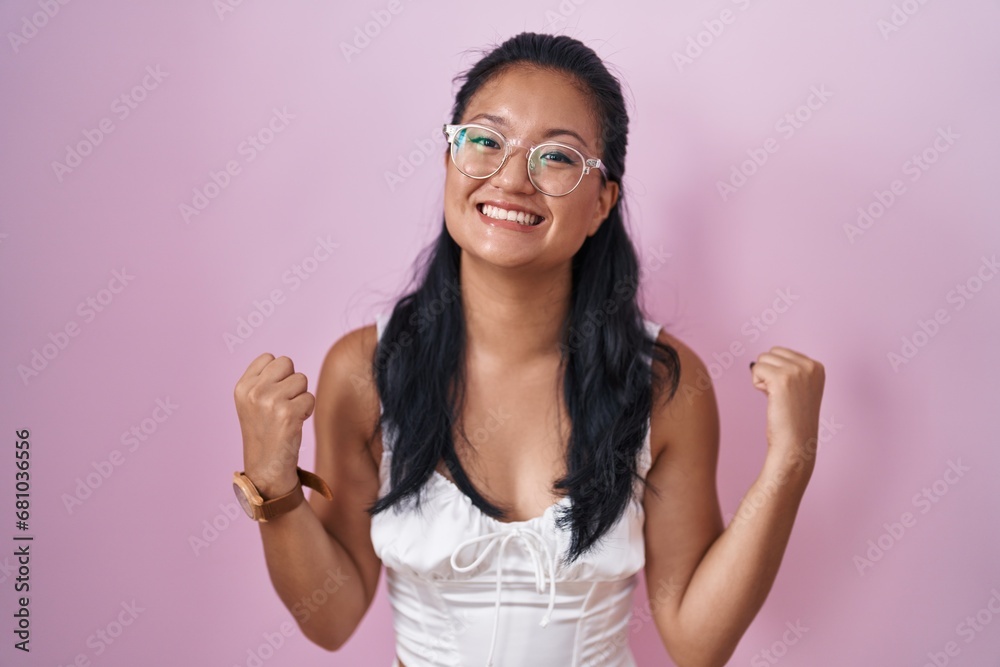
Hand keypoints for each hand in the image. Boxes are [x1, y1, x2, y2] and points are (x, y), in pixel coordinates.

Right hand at [234, 353, 315, 497]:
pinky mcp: (287, 413)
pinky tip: (294, 424)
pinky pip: (310, 397)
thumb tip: (285, 362)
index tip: (273, 395)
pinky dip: (307, 410)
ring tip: (287, 415)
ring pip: (301, 379)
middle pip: (287, 363)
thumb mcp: (251, 403)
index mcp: (242, 387)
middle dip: (291, 381)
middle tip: (283, 404)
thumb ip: (263, 380)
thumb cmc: (264, 433)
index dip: (278, 374)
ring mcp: (270, 401)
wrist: (266, 468)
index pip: (269, 357)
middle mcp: (253, 392)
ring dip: (300, 397)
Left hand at [749, 347, 825, 458]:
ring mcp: (797, 370)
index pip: (782, 352)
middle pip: (772, 352)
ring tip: (777, 398)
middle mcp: (810, 365)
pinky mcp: (781, 378)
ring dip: (762, 378)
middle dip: (769, 372)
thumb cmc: (792, 419)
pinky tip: (770, 398)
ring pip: (762, 359)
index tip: (789, 393)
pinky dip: (757, 384)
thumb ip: (787, 371)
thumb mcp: (799, 388)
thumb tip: (758, 360)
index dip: (778, 373)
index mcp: (817, 366)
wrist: (795, 443)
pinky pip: (756, 368)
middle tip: (780, 396)